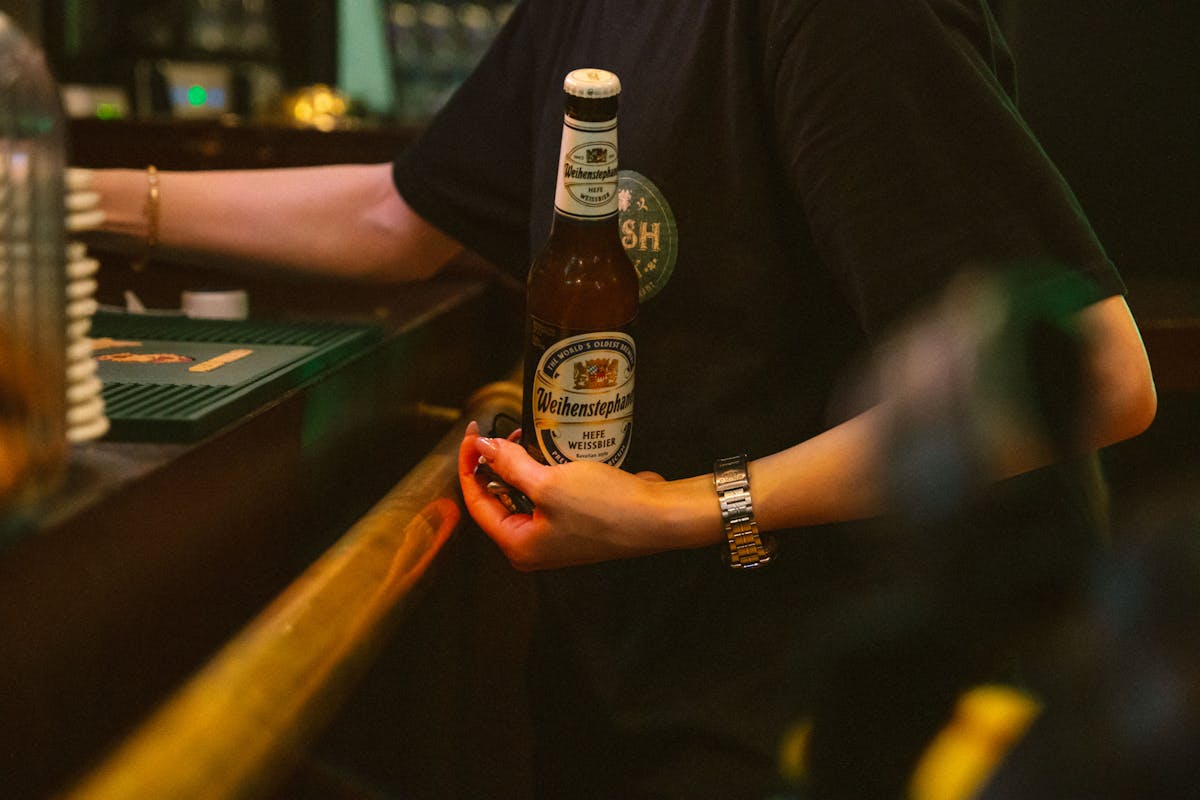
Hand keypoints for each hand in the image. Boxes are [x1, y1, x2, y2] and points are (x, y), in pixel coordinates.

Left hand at [458, 421, 708, 569]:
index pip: (477, 502)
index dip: (471, 465)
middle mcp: (532, 545)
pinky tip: (547, 450)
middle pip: (497, 499)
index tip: (474, 434)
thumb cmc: (605, 507)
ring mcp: (554, 535)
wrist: (658, 517)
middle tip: (499, 431)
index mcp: (518, 545)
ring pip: (522, 495)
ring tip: (523, 436)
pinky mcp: (573, 522)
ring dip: (519, 465)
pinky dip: (541, 471)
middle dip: (495, 464)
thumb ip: (511, 465)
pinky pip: (545, 494)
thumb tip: (483, 447)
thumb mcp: (549, 483)